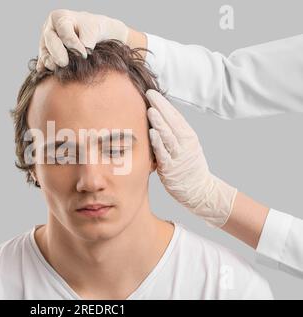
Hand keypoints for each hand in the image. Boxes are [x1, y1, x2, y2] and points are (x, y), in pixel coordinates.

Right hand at [37, 9, 128, 70]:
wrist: (89, 36)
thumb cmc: (91, 30)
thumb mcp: (94, 30)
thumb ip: (87, 40)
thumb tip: (82, 53)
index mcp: (59, 17)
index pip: (64, 31)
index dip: (72, 43)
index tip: (83, 54)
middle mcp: (48, 29)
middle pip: (50, 41)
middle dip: (57, 54)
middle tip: (65, 64)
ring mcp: (44, 43)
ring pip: (44, 53)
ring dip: (51, 63)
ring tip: (60, 71)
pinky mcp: (44, 56)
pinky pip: (42, 64)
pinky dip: (46, 70)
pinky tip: (50, 75)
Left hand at [146, 89, 237, 227]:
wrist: (200, 190)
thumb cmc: (189, 167)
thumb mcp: (186, 146)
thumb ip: (174, 133)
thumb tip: (158, 118)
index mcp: (188, 136)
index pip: (175, 115)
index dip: (164, 103)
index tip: (152, 93)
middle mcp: (185, 143)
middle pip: (172, 121)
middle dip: (160, 106)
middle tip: (148, 94)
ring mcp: (179, 155)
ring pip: (168, 135)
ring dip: (159, 122)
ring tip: (150, 109)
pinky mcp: (171, 168)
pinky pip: (164, 153)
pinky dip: (158, 142)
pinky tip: (151, 133)